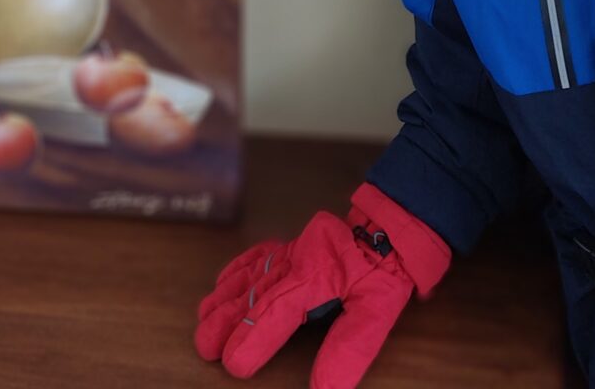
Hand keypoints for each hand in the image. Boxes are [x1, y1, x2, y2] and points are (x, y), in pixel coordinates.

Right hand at [195, 183, 450, 387]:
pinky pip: (259, 255)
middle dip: (226, 321)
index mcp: (317, 276)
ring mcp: (292, 251)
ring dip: (224, 298)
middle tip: (204, 348)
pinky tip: (220, 282)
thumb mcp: (378, 312)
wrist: (392, 230)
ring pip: (250, 275)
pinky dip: (237, 269)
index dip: (253, 337)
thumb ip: (349, 348)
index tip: (233, 364)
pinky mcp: (294, 246)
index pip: (277, 311)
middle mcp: (297, 261)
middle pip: (253, 294)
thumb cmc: (385, 273)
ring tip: (202, 320)